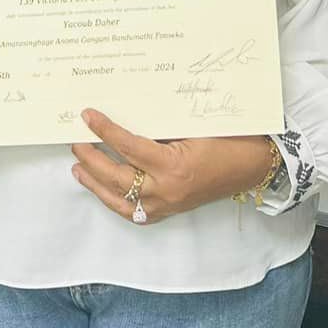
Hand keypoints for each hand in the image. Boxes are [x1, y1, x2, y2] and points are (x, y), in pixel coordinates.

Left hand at [71, 111, 276, 224]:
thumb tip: (126, 116)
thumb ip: (160, 127)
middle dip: (91, 158)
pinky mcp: (169, 211)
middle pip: (116, 176)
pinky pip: (133, 212)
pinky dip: (114, 200)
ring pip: (119, 199)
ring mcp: (167, 205)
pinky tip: (102, 189)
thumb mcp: (193, 126)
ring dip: (95, 183)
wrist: (252, 166)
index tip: (88, 116)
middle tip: (76, 141)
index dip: (105, 130)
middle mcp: (166, 190)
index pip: (128, 146)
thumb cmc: (228, 140)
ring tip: (78, 167)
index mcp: (173, 165)